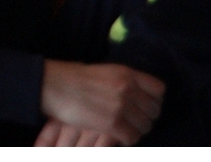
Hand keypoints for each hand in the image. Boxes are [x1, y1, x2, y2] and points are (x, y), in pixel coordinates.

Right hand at [39, 60, 164, 145]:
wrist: (51, 85)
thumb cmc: (71, 78)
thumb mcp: (103, 72)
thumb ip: (123, 81)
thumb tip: (137, 95)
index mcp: (126, 73)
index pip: (159, 90)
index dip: (153, 100)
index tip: (144, 105)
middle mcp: (128, 88)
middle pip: (154, 111)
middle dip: (144, 117)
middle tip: (131, 120)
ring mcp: (121, 106)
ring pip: (145, 126)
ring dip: (135, 130)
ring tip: (122, 128)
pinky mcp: (112, 123)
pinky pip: (132, 137)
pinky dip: (126, 138)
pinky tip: (114, 134)